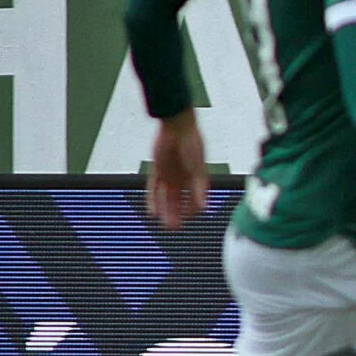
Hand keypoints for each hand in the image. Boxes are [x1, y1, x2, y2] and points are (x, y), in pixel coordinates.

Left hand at [146, 112, 210, 231]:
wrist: (177, 126)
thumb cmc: (192, 145)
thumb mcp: (197, 169)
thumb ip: (199, 189)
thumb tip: (204, 207)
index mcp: (197, 177)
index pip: (196, 199)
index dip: (194, 209)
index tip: (191, 218)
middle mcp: (183, 177)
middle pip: (179, 200)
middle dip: (177, 214)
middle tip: (175, 228)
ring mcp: (170, 174)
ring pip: (166, 197)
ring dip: (166, 210)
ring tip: (165, 225)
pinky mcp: (158, 170)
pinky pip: (154, 188)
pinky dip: (153, 200)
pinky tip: (152, 212)